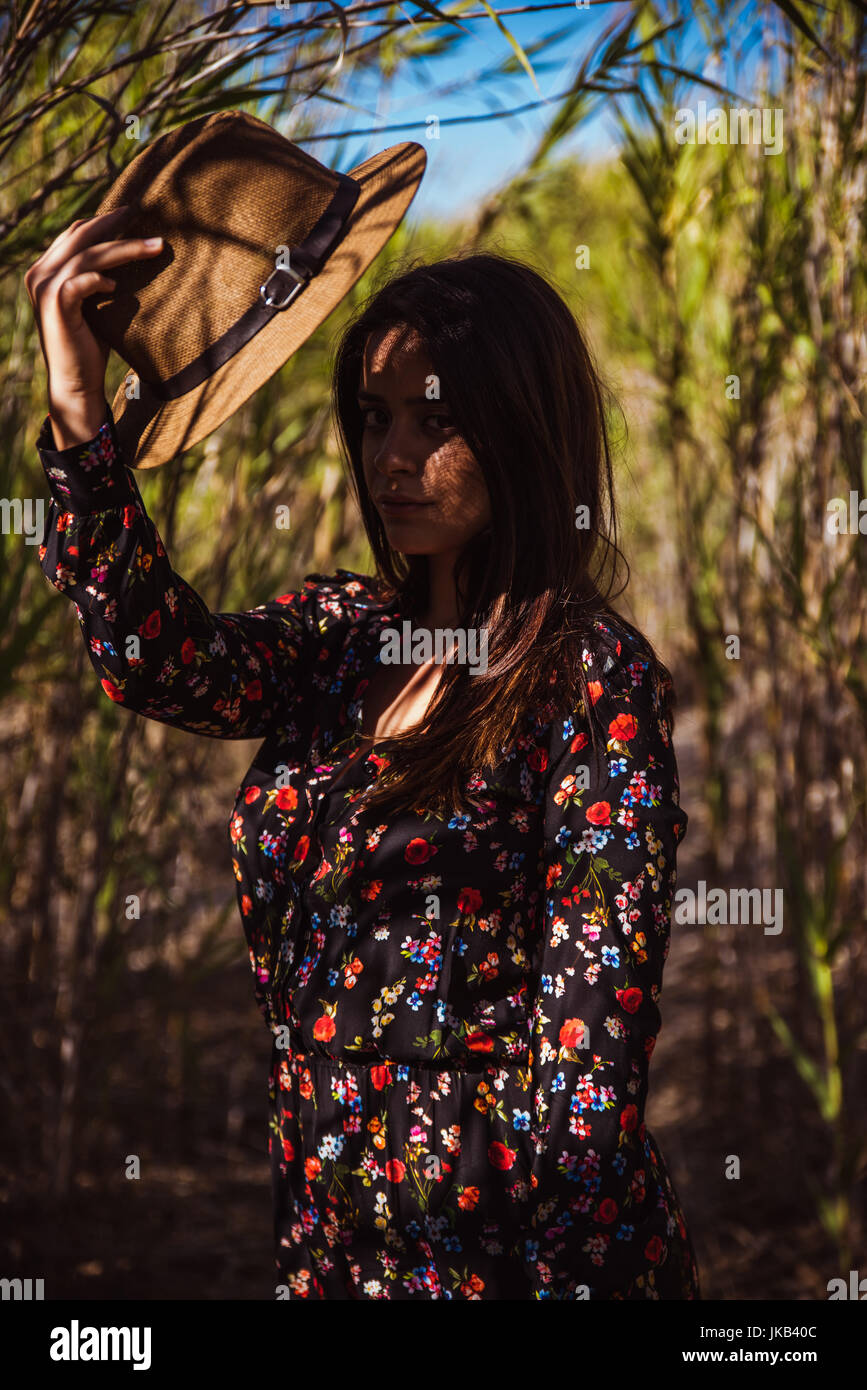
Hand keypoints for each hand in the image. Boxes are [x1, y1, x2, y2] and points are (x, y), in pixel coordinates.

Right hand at [24, 207, 163, 448]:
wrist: (76, 383)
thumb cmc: (91, 346)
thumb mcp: (95, 304)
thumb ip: (99, 279)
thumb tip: (129, 255)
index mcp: (46, 270)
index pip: (73, 235)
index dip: (101, 221)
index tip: (130, 214)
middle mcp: (39, 274)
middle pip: (80, 237)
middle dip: (114, 225)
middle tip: (142, 215)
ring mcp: (44, 290)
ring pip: (86, 256)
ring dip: (124, 249)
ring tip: (155, 246)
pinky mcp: (56, 307)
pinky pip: (79, 283)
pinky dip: (98, 280)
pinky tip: (115, 286)